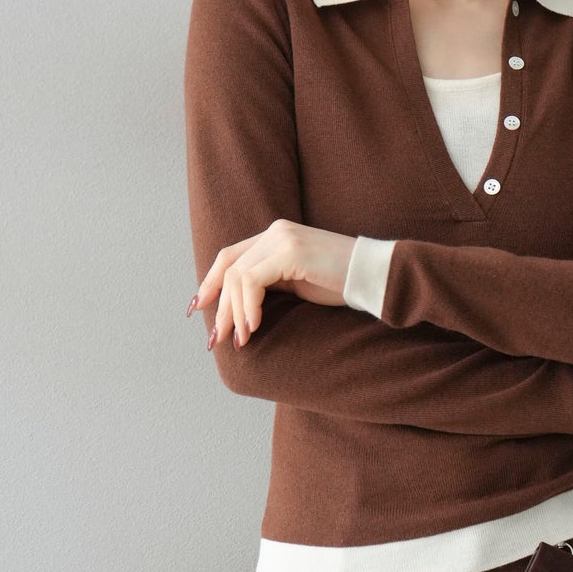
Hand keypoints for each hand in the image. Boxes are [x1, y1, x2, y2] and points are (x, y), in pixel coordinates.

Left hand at [188, 219, 355, 347]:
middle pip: (229, 268)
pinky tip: (253, 327)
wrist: (374, 276)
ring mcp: (282, 239)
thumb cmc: (342, 284)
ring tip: (240, 340)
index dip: (210, 282)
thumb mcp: (298, 283)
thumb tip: (240, 309)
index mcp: (276, 235)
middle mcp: (275, 231)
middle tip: (217, 338)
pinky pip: (252, 281)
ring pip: (237, 276)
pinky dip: (248, 307)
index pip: (230, 256)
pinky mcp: (289, 252)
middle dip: (220, 306)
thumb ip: (271, 284)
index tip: (198, 308)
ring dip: (234, 312)